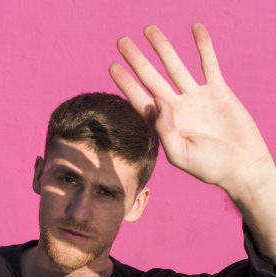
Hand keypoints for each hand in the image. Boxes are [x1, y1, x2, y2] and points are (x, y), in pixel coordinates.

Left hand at [110, 24, 272, 188]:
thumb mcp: (180, 154)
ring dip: (163, 48)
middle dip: (137, 61)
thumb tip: (154, 102)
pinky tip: (195, 28)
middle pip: (152, 79)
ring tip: (149, 29)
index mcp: (165, 125)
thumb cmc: (210, 167)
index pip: (140, 101)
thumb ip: (164, 130)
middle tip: (121, 42)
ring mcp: (197, 98)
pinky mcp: (218, 91)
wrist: (243, 166)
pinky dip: (203, 46)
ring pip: (176, 67)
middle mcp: (178, 109)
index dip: (126, 84)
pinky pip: (209, 64)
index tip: (113, 67)